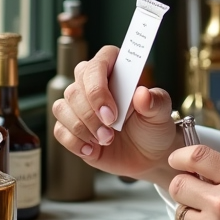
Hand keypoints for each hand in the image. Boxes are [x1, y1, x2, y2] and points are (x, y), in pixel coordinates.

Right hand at [52, 45, 179, 182]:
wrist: (148, 155)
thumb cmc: (153, 127)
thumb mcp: (161, 114)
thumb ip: (155, 102)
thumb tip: (142, 93)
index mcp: (116, 73)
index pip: (98, 64)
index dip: (98, 86)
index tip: (111, 111)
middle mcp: (93, 86)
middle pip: (75, 89)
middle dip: (91, 114)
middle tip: (111, 131)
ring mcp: (79, 107)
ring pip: (62, 108)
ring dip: (82, 128)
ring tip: (106, 140)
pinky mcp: (71, 128)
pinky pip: (59, 129)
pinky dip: (74, 141)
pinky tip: (92, 149)